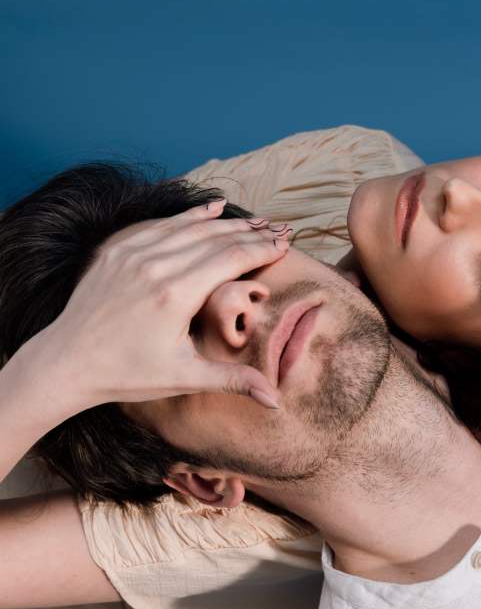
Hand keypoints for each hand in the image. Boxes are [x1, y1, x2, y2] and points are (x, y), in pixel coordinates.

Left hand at [39, 199, 289, 410]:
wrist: (67, 363)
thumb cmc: (127, 374)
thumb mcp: (184, 378)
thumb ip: (233, 380)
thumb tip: (275, 401)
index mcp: (175, 294)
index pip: (230, 259)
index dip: (262, 250)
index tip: (286, 246)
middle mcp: (155, 265)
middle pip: (215, 237)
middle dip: (252, 233)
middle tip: (280, 229)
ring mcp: (133, 253)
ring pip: (189, 226)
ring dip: (226, 221)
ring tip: (255, 220)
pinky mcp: (117, 250)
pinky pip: (162, 225)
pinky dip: (189, 215)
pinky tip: (210, 208)